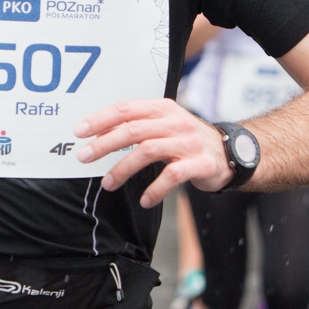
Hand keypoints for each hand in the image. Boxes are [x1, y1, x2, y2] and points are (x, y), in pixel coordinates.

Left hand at [73, 98, 233, 207]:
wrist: (229, 153)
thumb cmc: (187, 140)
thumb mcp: (164, 125)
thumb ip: (137, 126)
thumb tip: (98, 135)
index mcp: (162, 108)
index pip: (126, 109)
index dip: (100, 119)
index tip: (79, 132)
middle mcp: (175, 122)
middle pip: (133, 130)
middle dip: (104, 144)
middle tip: (84, 157)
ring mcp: (188, 142)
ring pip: (148, 151)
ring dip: (123, 169)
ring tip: (108, 184)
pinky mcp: (199, 164)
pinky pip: (171, 176)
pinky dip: (155, 189)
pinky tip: (145, 200)